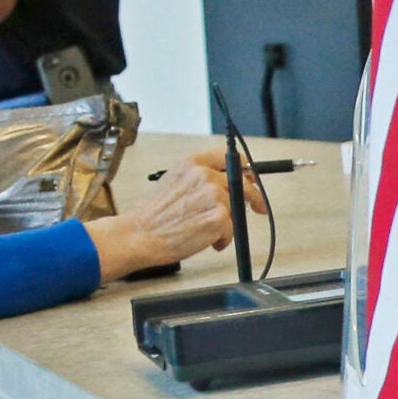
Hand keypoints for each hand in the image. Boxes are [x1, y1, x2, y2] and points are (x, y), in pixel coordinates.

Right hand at [85, 149, 266, 282]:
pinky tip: (206, 241)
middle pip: (243, 183)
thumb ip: (198, 177)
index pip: (229, 157)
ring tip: (206, 232)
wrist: (140, 235)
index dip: (246, 169)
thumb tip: (224, 183)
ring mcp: (214, 195)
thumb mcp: (173, 181)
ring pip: (236, 209)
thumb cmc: (153, 216)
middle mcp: (205, 175)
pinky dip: (222, 239)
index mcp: (192, 163)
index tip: (252, 177)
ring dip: (227, 224)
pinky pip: (232, 229)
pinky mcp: (219, 217)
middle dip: (253, 197)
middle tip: (257, 208)